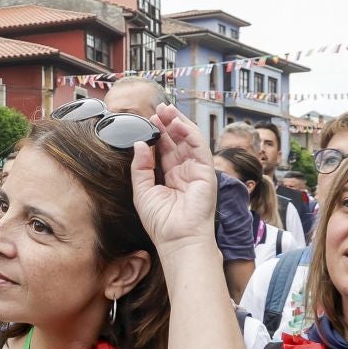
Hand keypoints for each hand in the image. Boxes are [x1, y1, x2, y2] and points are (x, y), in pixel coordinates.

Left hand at [132, 106, 220, 254]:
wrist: (177, 239)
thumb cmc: (161, 223)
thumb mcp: (142, 191)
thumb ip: (140, 167)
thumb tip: (140, 144)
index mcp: (171, 177)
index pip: (165, 149)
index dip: (159, 133)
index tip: (149, 119)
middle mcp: (185, 172)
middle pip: (177, 141)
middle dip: (168, 123)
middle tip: (157, 109)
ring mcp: (197, 171)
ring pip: (189, 140)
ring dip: (179, 123)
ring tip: (166, 110)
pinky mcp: (207, 172)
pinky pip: (199, 147)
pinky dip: (189, 133)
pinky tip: (178, 124)